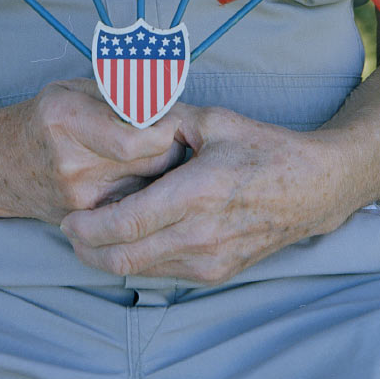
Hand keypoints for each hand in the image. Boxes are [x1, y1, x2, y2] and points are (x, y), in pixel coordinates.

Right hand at [0, 79, 187, 223]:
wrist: (1, 166)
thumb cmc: (44, 119)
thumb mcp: (75, 90)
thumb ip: (120, 93)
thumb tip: (168, 99)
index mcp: (68, 121)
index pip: (137, 140)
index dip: (164, 128)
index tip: (169, 117)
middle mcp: (74, 165)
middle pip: (152, 164)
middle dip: (170, 147)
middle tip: (169, 133)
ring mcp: (80, 200)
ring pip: (149, 188)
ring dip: (159, 172)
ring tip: (149, 154)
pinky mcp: (87, 222)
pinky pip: (134, 207)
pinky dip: (143, 192)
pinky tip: (133, 177)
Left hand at [60, 103, 345, 284]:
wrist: (311, 189)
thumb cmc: (261, 148)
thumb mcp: (213, 121)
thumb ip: (165, 115)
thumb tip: (123, 104)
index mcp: (197, 192)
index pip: (127, 222)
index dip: (89, 227)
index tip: (67, 217)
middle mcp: (201, 235)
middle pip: (125, 257)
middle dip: (88, 248)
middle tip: (68, 230)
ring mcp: (210, 261)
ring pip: (142, 271)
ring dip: (108, 258)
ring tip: (89, 236)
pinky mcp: (216, 274)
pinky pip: (164, 274)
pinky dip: (137, 262)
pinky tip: (126, 243)